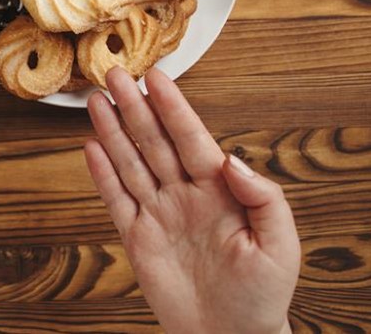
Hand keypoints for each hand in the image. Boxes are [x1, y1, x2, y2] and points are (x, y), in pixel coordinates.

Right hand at [84, 68, 299, 333]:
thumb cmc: (262, 295)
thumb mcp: (279, 245)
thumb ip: (263, 198)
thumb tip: (233, 160)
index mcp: (220, 192)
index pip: (192, 139)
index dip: (174, 108)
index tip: (158, 78)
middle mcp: (185, 196)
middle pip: (154, 143)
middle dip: (136, 108)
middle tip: (117, 75)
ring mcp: (159, 214)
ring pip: (131, 163)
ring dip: (113, 131)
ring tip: (97, 100)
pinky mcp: (137, 238)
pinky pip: (115, 200)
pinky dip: (102, 175)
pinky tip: (91, 148)